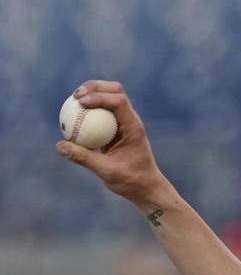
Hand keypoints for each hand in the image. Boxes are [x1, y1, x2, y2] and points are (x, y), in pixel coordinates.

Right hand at [55, 80, 173, 207]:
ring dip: (92, 94)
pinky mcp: (116, 128)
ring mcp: (124, 123)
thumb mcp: (106, 171)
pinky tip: (73, 115)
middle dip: (95, 87)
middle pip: (115, 91)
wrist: (145, 187)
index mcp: (134, 128)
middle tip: (76, 96)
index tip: (80, 102)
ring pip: (109, 98)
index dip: (99, 96)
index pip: (119, 102)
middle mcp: (131, 121)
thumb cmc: (131, 181)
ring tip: (73, 101)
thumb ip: (83, 157)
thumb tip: (59, 145)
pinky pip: (102, 112)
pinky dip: (89, 110)